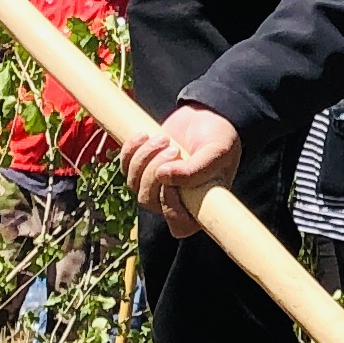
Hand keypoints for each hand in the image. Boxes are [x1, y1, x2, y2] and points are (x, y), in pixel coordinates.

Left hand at [123, 103, 241, 219]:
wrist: (205, 116)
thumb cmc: (219, 139)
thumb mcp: (218, 152)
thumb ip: (197, 168)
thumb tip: (163, 177)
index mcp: (199, 206)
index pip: (179, 226)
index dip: (170, 207)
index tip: (173, 183)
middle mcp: (175, 201)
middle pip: (149, 201)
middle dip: (155, 172)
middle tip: (174, 150)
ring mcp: (155, 187)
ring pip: (134, 184)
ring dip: (144, 158)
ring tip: (164, 139)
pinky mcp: (140, 169)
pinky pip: (125, 167)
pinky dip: (131, 150)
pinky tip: (145, 135)